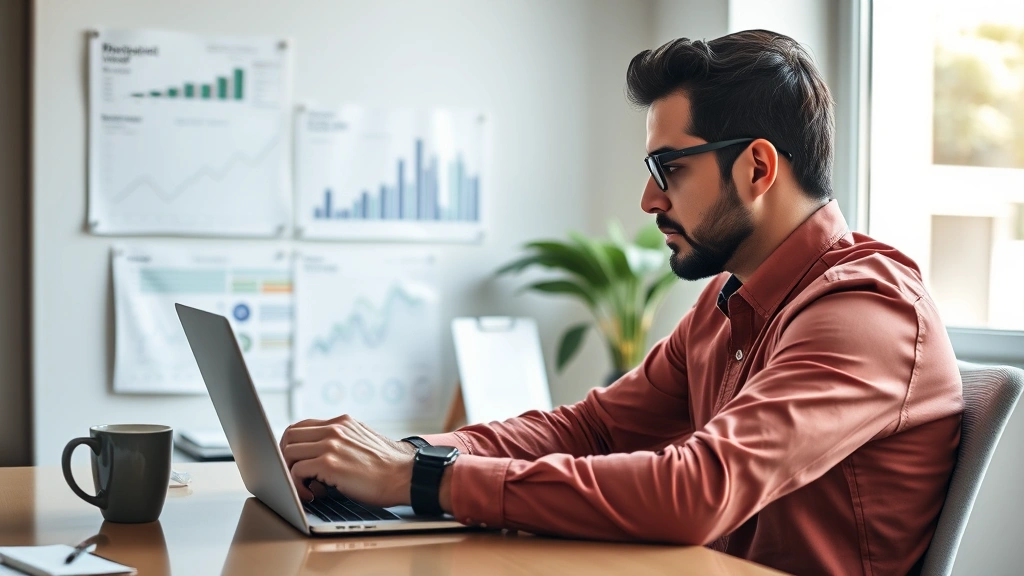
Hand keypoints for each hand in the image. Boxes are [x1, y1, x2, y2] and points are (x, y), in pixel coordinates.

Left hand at [279, 414, 416, 506]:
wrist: (406, 476)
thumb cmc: (387, 468)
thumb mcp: (363, 442)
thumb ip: (342, 441)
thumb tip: (320, 456)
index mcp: (342, 422)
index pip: (302, 425)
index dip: (292, 444)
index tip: (294, 461)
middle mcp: (335, 428)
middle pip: (289, 436)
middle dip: (285, 458)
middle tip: (295, 477)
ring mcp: (331, 444)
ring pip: (288, 453)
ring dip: (290, 473)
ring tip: (305, 488)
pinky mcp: (329, 463)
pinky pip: (296, 471)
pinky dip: (298, 486)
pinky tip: (312, 495)